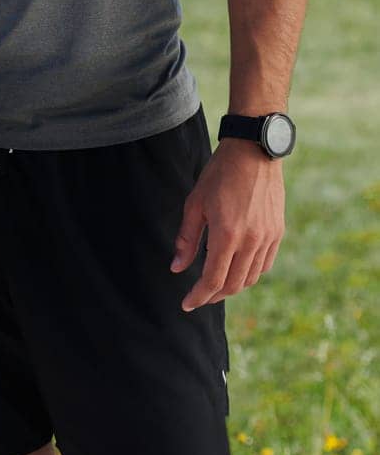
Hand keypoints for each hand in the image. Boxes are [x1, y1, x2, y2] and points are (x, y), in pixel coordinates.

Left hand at [171, 136, 284, 311]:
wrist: (254, 150)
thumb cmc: (219, 174)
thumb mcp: (195, 203)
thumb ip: (187, 239)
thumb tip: (177, 268)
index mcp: (227, 234)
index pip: (213, 280)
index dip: (199, 296)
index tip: (186, 304)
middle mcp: (251, 241)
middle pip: (233, 285)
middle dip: (213, 295)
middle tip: (199, 296)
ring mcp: (268, 238)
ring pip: (250, 278)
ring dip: (232, 286)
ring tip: (215, 284)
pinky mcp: (278, 232)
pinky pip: (265, 264)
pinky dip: (250, 273)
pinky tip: (237, 269)